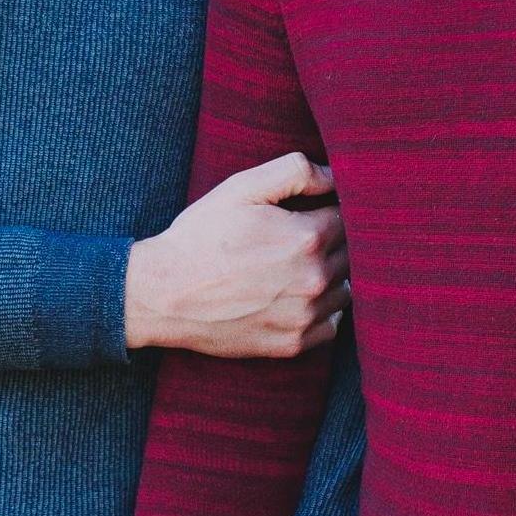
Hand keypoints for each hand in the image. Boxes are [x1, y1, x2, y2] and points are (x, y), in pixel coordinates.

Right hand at [123, 152, 347, 356]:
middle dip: (333, 242)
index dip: (330, 210)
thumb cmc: (201, 237)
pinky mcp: (293, 344)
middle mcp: (315, 280)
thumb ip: (295, 172)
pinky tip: (296, 297)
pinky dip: (322, 310)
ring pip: (345, 289)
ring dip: (332, 277)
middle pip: (351, 254)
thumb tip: (334, 176)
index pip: (348, 217)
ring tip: (296, 267)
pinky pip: (331, 325)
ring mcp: (305, 316)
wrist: (164, 294)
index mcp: (307, 238)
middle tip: (298, 239)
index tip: (311, 211)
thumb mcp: (240, 189)